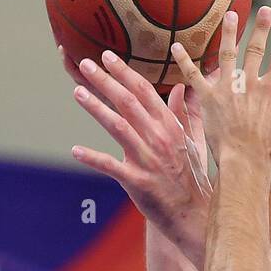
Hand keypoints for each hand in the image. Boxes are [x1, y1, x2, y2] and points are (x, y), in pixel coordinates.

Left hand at [64, 45, 211, 249]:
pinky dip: (92, 158)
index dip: (124, 72)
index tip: (107, 56)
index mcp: (171, 126)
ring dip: (96, 108)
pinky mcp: (137, 181)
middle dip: (105, 81)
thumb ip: (187, 113)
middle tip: (85, 64)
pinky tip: (75, 150)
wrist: (194, 214)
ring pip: (118, 126)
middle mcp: (159, 138)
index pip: (145, 91)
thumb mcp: (194, 142)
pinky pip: (111, 166)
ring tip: (77, 92)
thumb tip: (182, 87)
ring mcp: (148, 160)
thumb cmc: (192, 177)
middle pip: (128, 102)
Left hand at [170, 7, 270, 166]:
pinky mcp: (207, 97)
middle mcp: (248, 83)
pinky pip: (193, 75)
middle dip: (262, 27)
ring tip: (231, 15)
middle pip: (256, 49)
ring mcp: (227, 88)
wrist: (243, 160)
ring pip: (227, 53)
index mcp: (268, 90)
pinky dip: (183, 60)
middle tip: (265, 10)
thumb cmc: (268, 151)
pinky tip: (175, 45)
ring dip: (229, 33)